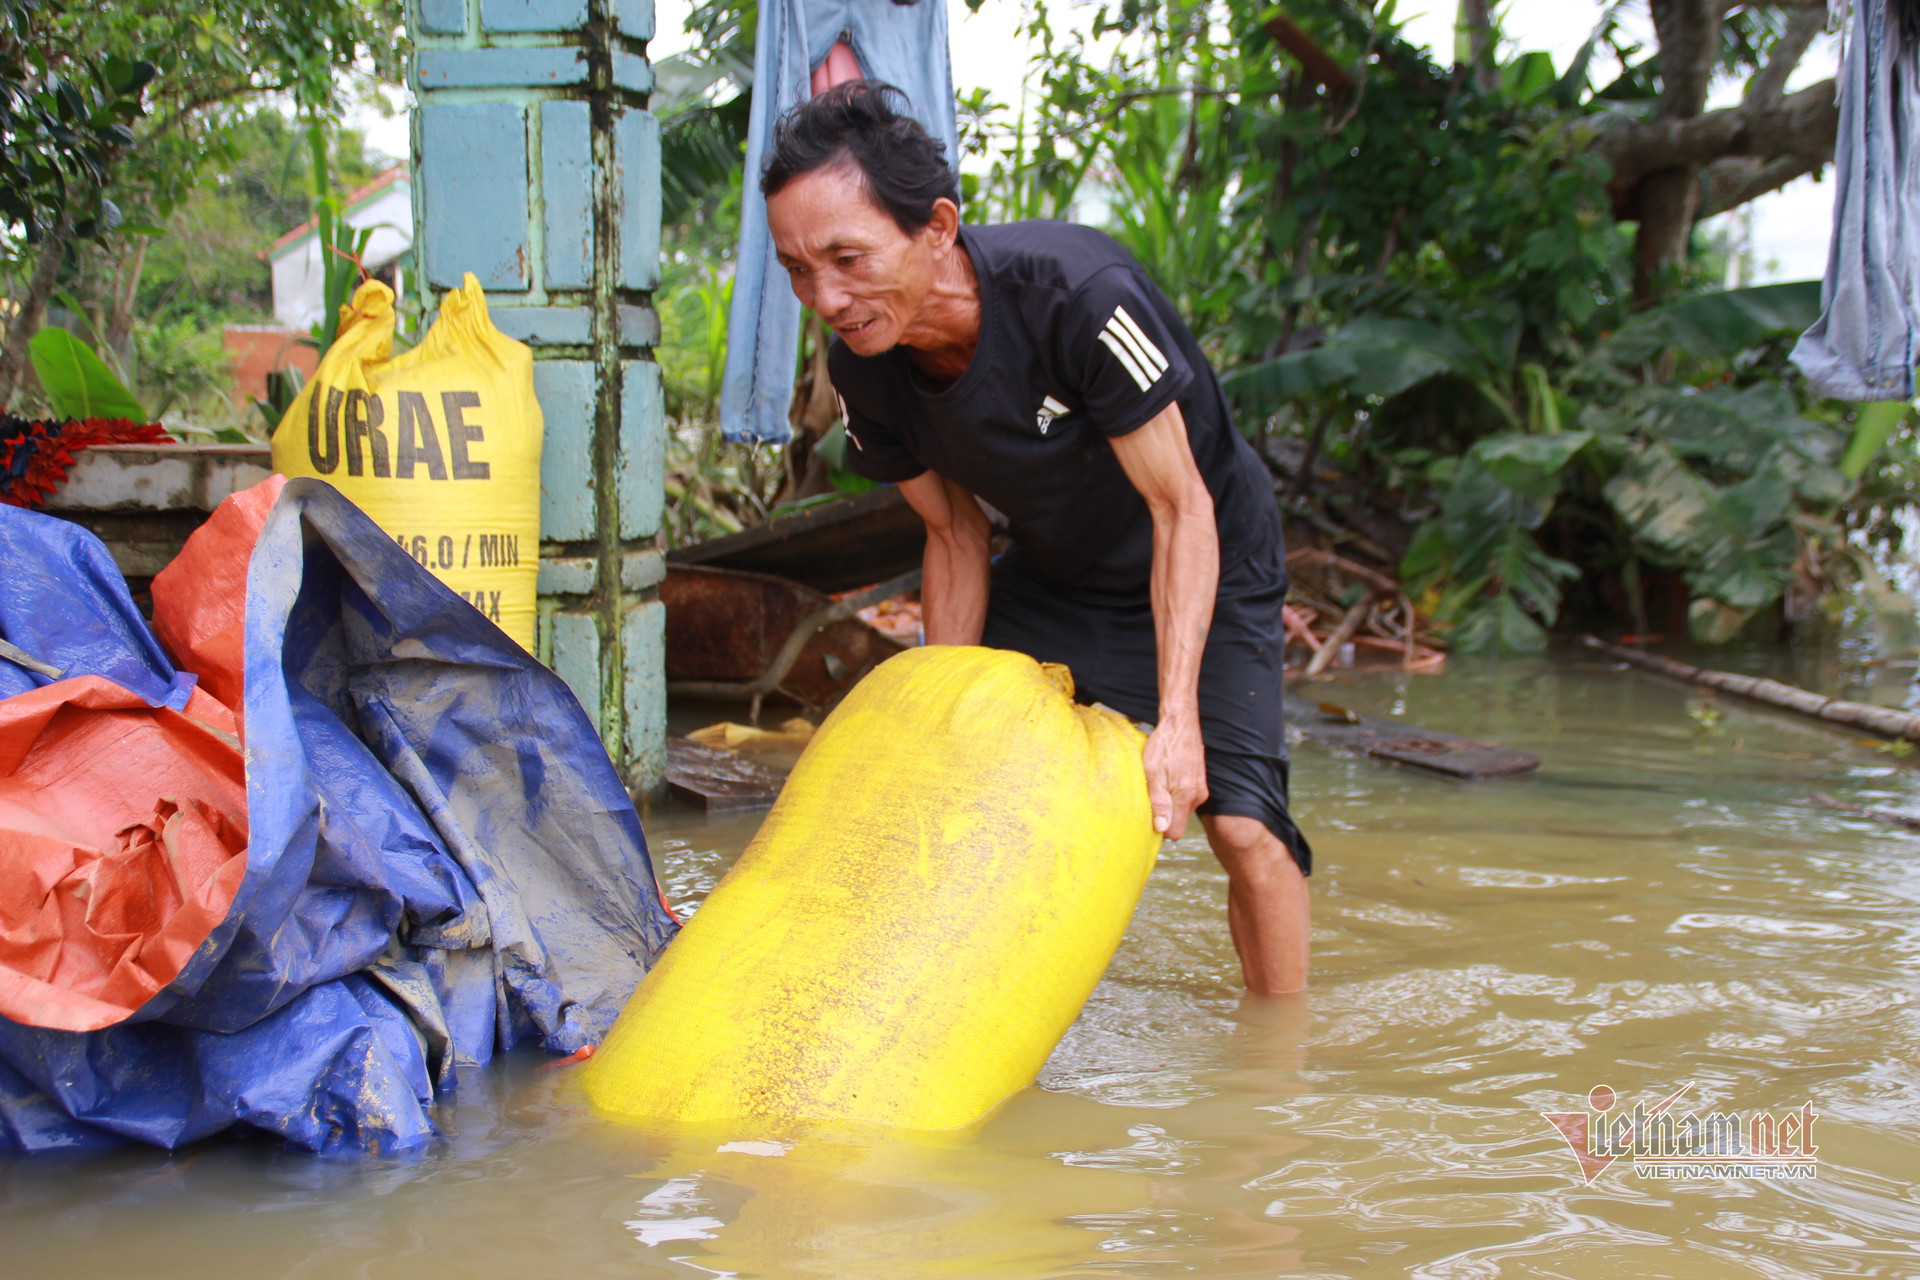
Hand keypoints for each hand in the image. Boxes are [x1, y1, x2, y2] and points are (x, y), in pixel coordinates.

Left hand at [1143, 713, 1208, 835]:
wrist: (1180, 724)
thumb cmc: (1163, 745)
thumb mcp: (1153, 773)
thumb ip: (1158, 802)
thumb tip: (1161, 828)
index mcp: (1185, 796)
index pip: (1175, 833)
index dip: (1160, 828)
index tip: (1149, 816)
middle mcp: (1197, 796)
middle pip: (1178, 822)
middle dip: (1164, 815)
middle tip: (1151, 794)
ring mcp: (1200, 790)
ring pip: (1181, 810)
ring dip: (1169, 803)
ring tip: (1159, 783)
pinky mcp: (1199, 783)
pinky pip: (1185, 799)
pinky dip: (1175, 793)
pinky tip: (1167, 778)